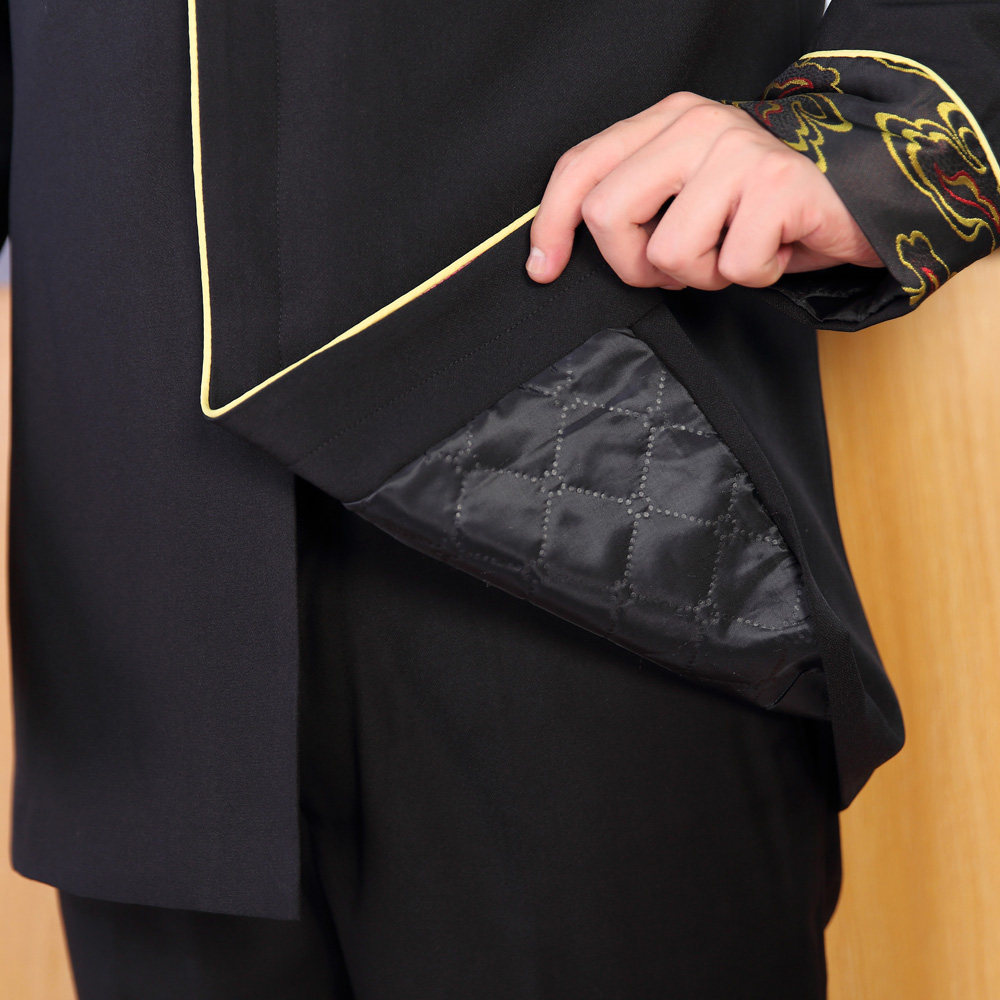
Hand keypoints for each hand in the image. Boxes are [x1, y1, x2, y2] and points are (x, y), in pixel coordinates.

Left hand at [525, 91, 882, 290]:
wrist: (857, 193)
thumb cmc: (761, 208)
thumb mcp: (687, 196)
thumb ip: (634, 205)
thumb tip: (558, 252)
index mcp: (665, 121)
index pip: (581, 167)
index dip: (552, 224)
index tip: (544, 269)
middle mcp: (696, 125)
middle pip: (606, 214)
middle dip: (634, 264)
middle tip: (679, 265)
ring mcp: (737, 150)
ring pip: (668, 252)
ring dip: (704, 274)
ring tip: (737, 249)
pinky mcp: (776, 185)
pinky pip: (732, 268)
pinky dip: (754, 276)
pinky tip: (776, 247)